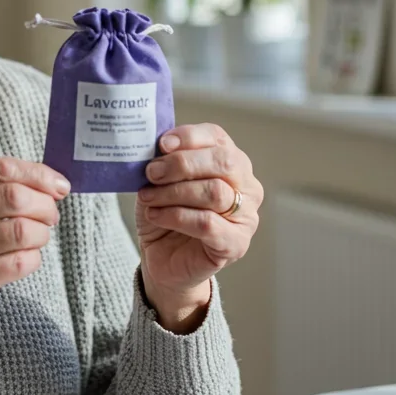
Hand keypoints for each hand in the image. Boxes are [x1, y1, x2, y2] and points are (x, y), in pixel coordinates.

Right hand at [0, 158, 69, 366]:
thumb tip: (32, 182)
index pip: (2, 169)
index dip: (38, 174)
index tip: (57, 184)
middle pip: (16, 197)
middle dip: (45, 204)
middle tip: (51, 212)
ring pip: (22, 230)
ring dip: (42, 232)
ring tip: (39, 235)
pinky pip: (19, 263)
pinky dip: (33, 257)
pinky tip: (26, 256)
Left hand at [136, 123, 261, 332]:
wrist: (162, 257)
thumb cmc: (165, 213)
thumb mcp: (161, 181)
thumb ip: (165, 160)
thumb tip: (157, 146)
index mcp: (230, 161)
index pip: (217, 137)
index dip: (189, 137)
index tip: (162, 144)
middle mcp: (246, 185)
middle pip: (223, 162)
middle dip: (182, 164)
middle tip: (152, 172)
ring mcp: (246, 216)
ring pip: (214, 192)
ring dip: (173, 192)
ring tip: (148, 197)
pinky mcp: (236, 244)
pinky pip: (207, 224)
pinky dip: (176, 216)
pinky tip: (155, 215)